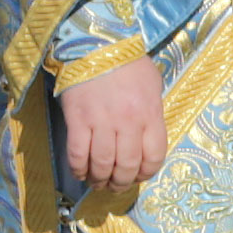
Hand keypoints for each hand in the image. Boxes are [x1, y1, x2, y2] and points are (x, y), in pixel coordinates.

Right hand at [58, 51, 169, 189]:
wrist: (97, 46)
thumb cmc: (129, 65)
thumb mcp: (153, 87)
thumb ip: (152, 114)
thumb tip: (146, 140)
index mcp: (151, 114)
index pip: (154, 156)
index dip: (146, 173)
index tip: (139, 176)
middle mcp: (128, 122)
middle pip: (127, 165)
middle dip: (121, 182)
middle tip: (115, 186)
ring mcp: (102, 122)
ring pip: (102, 164)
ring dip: (100, 179)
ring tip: (98, 183)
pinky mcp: (78, 120)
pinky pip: (78, 154)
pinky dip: (79, 168)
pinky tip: (81, 173)